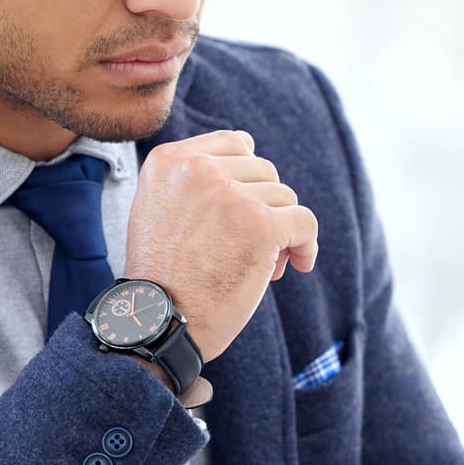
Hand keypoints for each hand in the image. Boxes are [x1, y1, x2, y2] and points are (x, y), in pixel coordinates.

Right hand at [124, 129, 318, 362]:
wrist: (157, 321)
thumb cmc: (162, 274)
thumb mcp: (157, 207)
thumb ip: (191, 177)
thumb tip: (251, 150)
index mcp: (169, 161)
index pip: (234, 143)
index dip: (248, 178)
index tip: (242, 210)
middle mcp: (199, 170)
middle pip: (263, 170)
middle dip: (264, 205)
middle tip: (249, 245)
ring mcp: (231, 196)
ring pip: (284, 197)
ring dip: (280, 229)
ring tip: (261, 263)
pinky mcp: (260, 226)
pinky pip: (304, 221)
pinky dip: (306, 244)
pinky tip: (298, 263)